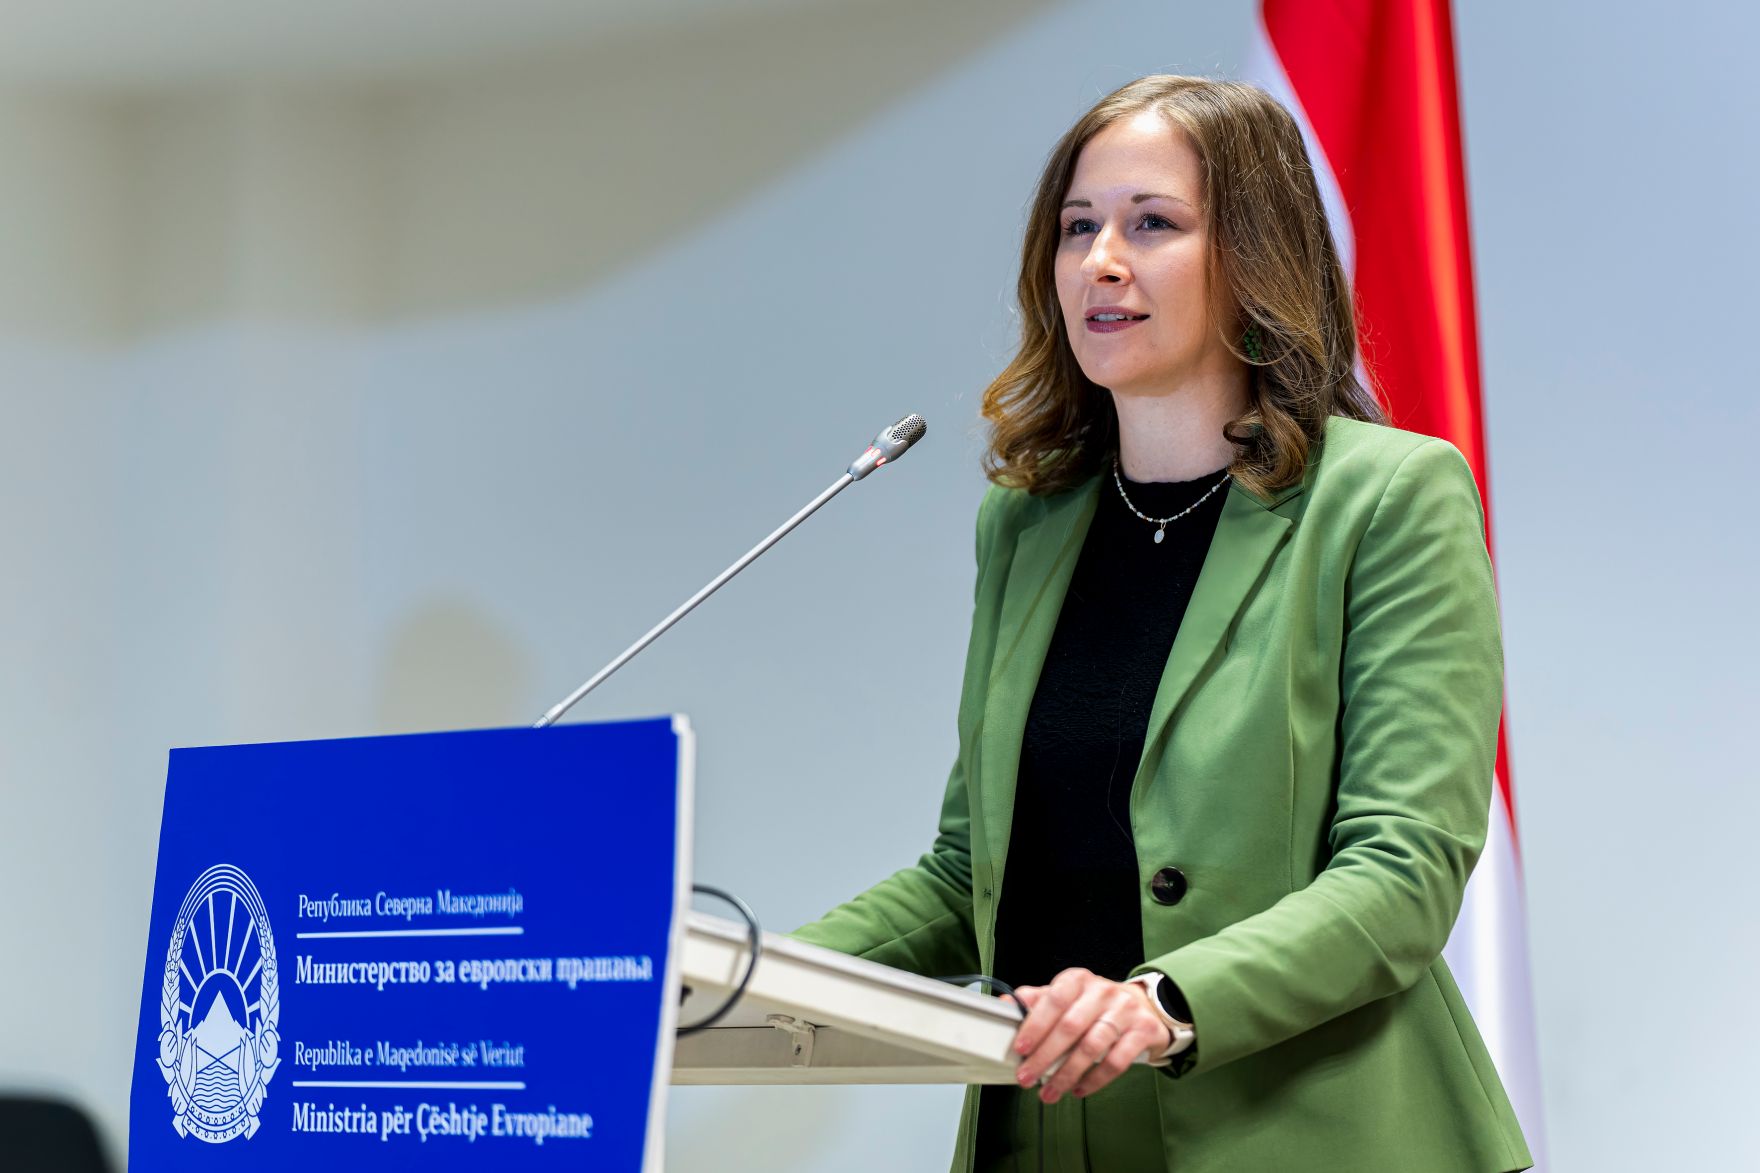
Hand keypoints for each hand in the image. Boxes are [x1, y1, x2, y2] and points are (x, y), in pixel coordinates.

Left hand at [1006, 967, 1171, 1102]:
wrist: (1142, 1006)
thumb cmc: (1095, 1004)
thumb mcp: (1067, 995)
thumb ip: (1037, 1001)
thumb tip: (1005, 1005)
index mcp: (1078, 980)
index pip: (1053, 1000)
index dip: (1035, 1025)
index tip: (1020, 1048)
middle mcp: (1102, 992)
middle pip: (1070, 1026)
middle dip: (1045, 1057)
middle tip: (1027, 1078)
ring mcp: (1125, 1011)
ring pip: (1092, 1046)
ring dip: (1067, 1074)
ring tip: (1049, 1091)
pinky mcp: (1143, 1031)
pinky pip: (1117, 1061)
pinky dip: (1095, 1080)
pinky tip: (1078, 1089)